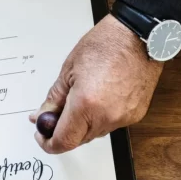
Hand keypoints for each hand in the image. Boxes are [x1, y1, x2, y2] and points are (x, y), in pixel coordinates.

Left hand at [31, 15, 161, 154]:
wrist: (139, 35)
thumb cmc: (106, 45)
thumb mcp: (69, 70)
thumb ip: (53, 100)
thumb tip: (41, 117)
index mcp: (86, 105)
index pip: (63, 141)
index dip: (48, 143)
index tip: (42, 135)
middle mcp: (106, 117)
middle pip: (78, 140)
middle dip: (64, 131)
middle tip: (56, 114)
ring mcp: (122, 118)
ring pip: (94, 134)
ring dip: (83, 124)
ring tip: (82, 99)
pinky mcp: (135, 115)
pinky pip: (110, 125)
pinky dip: (100, 118)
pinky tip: (100, 98)